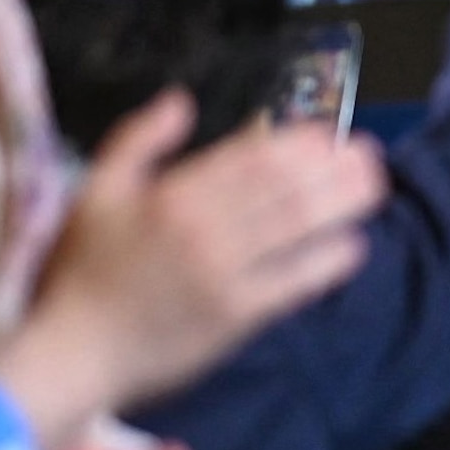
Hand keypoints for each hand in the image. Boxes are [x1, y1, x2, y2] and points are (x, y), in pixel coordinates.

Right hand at [0, 92, 383, 449]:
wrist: (76, 350)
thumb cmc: (82, 269)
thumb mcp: (95, 190)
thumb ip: (138, 139)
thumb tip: (182, 100)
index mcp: (171, 195)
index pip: (249, 158)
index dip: (295, 142)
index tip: (326, 133)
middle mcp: (202, 230)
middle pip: (284, 188)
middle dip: (333, 167)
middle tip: (368, 154)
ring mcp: (223, 275)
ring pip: (296, 230)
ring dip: (341, 205)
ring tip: (374, 188)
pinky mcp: (236, 317)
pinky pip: (293, 285)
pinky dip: (327, 264)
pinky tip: (354, 247)